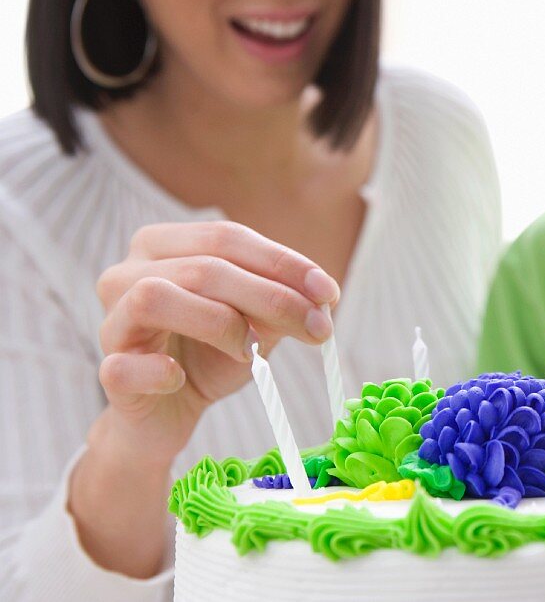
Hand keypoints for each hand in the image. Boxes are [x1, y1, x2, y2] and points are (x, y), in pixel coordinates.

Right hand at [92, 221, 340, 464]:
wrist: (168, 414)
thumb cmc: (210, 355)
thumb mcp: (254, 322)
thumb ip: (280, 302)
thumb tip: (323, 296)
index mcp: (165, 245)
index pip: (228, 237)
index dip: (282, 262)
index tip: (329, 292)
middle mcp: (127, 272)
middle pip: (203, 267)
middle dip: (272, 297)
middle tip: (320, 328)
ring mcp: (112, 320)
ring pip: (156, 297)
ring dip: (219, 323)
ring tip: (248, 352)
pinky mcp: (108, 371)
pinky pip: (125, 365)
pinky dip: (161, 371)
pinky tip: (182, 378)